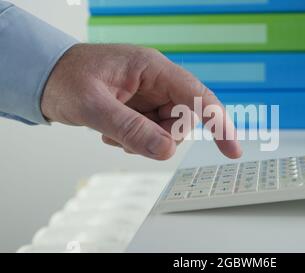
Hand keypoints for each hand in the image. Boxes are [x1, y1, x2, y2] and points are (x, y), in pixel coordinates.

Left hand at [41, 44, 241, 159]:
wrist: (44, 76)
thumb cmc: (64, 78)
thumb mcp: (93, 105)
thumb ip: (130, 128)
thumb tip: (166, 152)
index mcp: (152, 68)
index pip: (196, 95)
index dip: (218, 122)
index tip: (231, 150)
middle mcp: (157, 80)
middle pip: (183, 118)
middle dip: (161, 136)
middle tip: (126, 138)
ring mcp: (151, 94)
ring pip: (168, 129)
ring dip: (144, 139)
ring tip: (112, 131)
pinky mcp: (143, 107)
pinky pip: (153, 131)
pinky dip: (136, 139)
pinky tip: (111, 130)